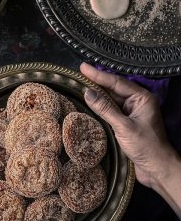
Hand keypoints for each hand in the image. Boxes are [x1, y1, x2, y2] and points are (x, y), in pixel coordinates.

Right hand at [80, 63, 174, 187]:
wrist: (157, 169)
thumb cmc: (146, 146)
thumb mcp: (124, 126)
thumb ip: (105, 109)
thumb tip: (87, 93)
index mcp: (142, 98)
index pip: (116, 82)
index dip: (98, 75)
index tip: (83, 67)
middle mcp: (137, 101)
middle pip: (113, 88)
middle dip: (96, 81)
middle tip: (80, 72)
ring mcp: (131, 111)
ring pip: (111, 98)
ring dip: (97, 92)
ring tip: (81, 82)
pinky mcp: (125, 121)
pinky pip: (110, 108)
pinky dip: (100, 105)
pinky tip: (90, 100)